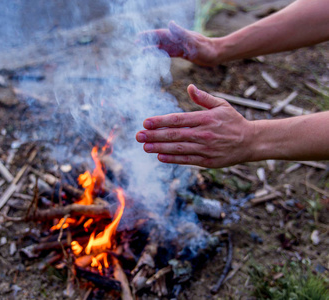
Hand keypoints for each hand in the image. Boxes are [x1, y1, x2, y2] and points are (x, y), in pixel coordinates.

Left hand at [135, 85, 254, 167]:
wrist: (251, 142)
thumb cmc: (233, 121)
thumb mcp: (221, 105)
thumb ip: (203, 98)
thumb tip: (189, 87)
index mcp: (205, 118)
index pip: (178, 119)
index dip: (160, 121)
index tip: (146, 123)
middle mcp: (204, 133)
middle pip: (174, 135)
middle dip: (154, 135)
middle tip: (139, 136)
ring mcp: (205, 148)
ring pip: (178, 148)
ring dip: (159, 148)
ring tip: (145, 147)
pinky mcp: (208, 161)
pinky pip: (187, 160)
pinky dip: (173, 159)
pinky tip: (160, 157)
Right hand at [138, 21, 219, 66]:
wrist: (216, 53)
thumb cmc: (206, 48)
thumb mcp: (192, 40)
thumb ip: (181, 33)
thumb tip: (169, 24)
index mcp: (178, 36)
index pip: (160, 34)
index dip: (149, 35)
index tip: (139, 37)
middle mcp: (177, 40)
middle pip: (159, 40)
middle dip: (148, 41)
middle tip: (136, 43)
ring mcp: (180, 46)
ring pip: (163, 47)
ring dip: (152, 48)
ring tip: (142, 51)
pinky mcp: (183, 52)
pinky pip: (169, 53)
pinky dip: (161, 53)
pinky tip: (156, 55)